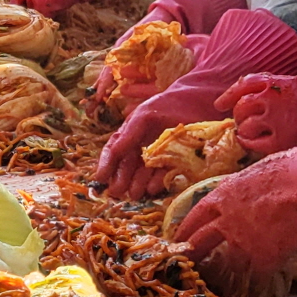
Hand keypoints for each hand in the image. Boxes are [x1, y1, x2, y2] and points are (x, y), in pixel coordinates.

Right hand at [96, 81, 228, 199]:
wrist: (196, 103)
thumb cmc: (166, 106)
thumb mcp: (143, 116)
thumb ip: (128, 134)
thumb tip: (113, 152)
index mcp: (130, 133)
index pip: (113, 151)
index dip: (105, 165)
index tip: (100, 179)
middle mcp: (141, 146)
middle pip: (127, 165)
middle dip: (121, 179)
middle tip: (117, 192)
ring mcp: (157, 155)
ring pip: (143, 173)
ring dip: (137, 184)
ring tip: (134, 194)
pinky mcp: (174, 161)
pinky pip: (162, 174)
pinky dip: (157, 181)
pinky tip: (153, 188)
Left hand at [175, 121, 296, 296]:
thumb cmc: (292, 168)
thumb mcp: (255, 174)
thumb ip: (242, 190)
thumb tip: (243, 197)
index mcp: (222, 196)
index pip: (195, 217)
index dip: (186, 230)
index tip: (180, 239)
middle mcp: (226, 220)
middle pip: (200, 242)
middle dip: (191, 255)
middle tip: (187, 266)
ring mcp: (244, 241)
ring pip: (225, 264)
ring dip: (222, 275)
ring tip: (220, 284)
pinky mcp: (266, 257)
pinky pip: (255, 276)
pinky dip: (254, 283)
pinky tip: (252, 290)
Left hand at [219, 74, 296, 154]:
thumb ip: (273, 85)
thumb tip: (246, 91)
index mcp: (279, 83)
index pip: (245, 84)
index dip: (229, 95)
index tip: (220, 104)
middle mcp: (273, 99)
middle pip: (242, 106)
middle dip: (239, 114)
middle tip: (243, 121)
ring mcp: (276, 121)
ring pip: (246, 125)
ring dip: (244, 129)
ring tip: (250, 132)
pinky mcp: (280, 141)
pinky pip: (254, 143)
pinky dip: (249, 143)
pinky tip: (254, 143)